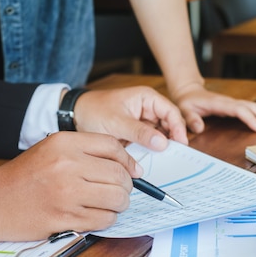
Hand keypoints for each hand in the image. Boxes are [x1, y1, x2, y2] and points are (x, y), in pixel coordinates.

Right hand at [0, 132, 137, 241]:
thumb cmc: (25, 177)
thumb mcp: (53, 150)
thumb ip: (89, 153)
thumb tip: (132, 168)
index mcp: (65, 143)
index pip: (113, 147)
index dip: (129, 161)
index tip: (133, 172)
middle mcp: (67, 165)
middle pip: (119, 175)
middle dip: (127, 186)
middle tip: (120, 192)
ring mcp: (67, 193)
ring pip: (117, 199)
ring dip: (119, 204)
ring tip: (110, 204)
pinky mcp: (65, 218)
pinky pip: (104, 220)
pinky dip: (107, 219)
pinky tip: (96, 215)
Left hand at [72, 86, 187, 149]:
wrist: (74, 116)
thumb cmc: (94, 111)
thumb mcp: (117, 122)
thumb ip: (140, 132)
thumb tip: (162, 143)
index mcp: (147, 98)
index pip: (171, 112)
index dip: (178, 128)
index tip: (180, 143)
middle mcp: (148, 108)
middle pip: (169, 124)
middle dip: (172, 139)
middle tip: (173, 155)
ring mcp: (143, 121)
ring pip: (161, 135)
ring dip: (161, 146)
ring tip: (162, 158)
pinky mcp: (137, 133)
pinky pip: (150, 142)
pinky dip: (151, 150)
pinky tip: (151, 158)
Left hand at [170, 82, 255, 133]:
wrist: (189, 91)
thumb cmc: (187, 102)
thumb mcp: (184, 110)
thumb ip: (191, 119)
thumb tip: (199, 128)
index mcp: (220, 104)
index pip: (239, 110)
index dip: (251, 119)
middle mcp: (230, 102)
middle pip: (252, 108)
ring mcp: (234, 103)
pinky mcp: (236, 106)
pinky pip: (253, 109)